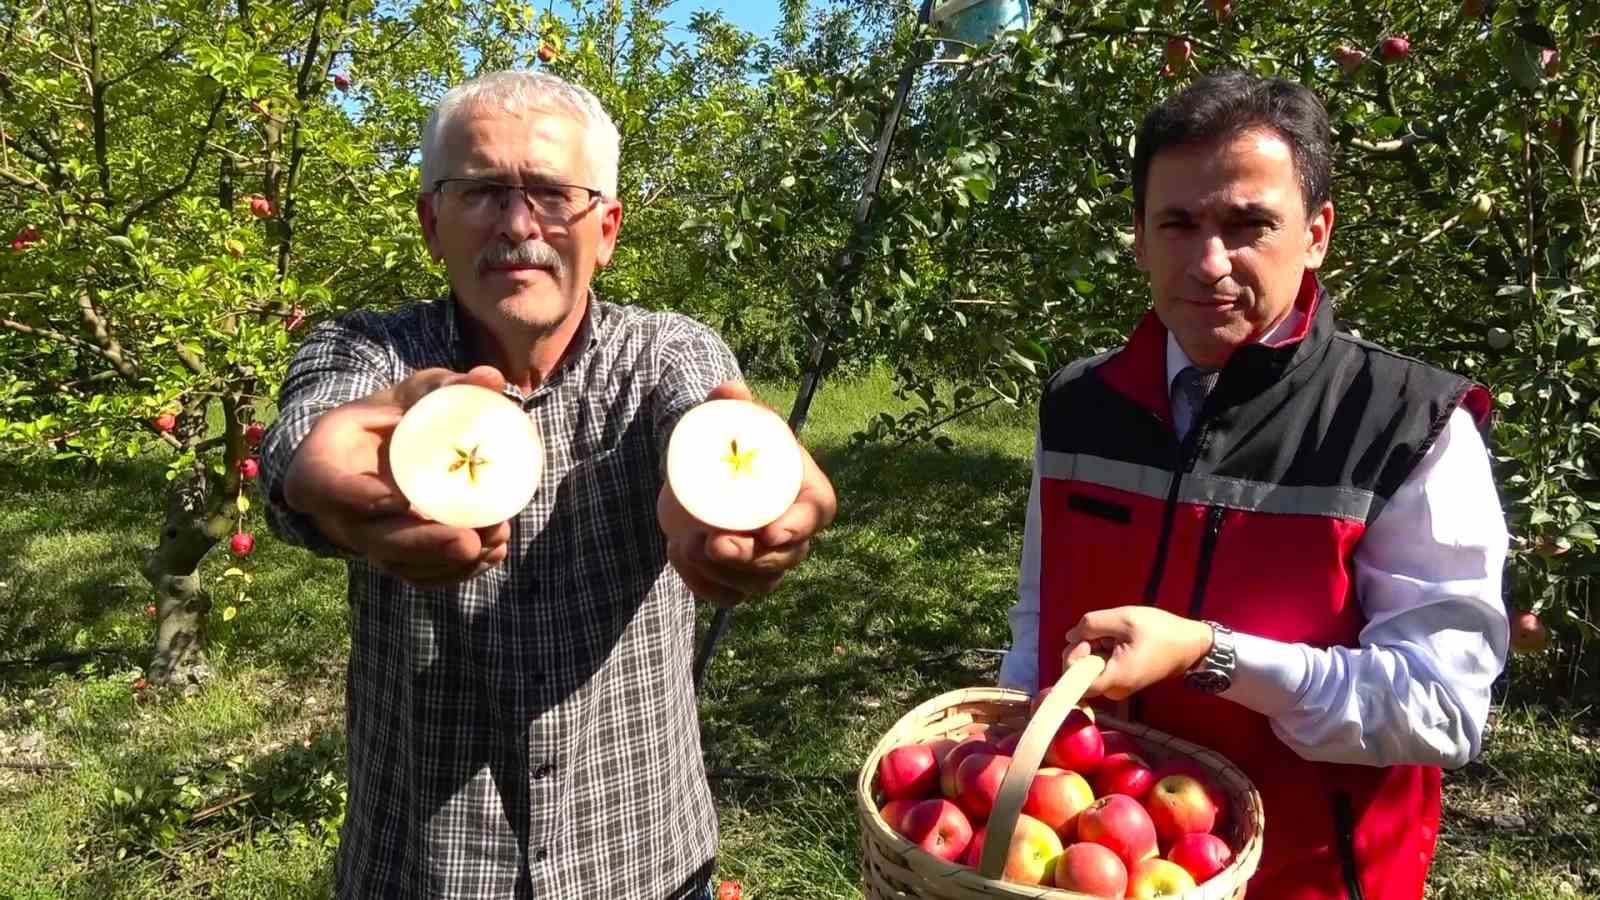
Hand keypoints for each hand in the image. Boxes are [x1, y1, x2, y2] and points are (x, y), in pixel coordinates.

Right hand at [283, 365, 513, 588]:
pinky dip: (457, 572)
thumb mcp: (409, 393)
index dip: (359, 497)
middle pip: (375, 540)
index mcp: (322, 467)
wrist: (376, 452)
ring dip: (450, 562)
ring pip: (402, 565)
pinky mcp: (393, 558)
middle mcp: (338, 514)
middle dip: (423, 544)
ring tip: (496, 540)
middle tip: (468, 538)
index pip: (329, 488)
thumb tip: (492, 378)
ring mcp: (366, 541)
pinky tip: (493, 554)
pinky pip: (420, 575)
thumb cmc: (390, 416)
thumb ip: (445, 385)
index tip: (398, 497)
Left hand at [657, 380, 837, 606]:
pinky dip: (702, 585)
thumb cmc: (729, 443)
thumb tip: (729, 390)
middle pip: (784, 559)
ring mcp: (767, 564)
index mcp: (807, 493)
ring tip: (685, 543)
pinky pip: (727, 597)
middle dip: (750, 560)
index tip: (769, 532)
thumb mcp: (730, 421)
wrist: (699, 472)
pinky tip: (680, 558)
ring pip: (755, 584)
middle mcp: (794, 535)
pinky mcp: (739, 581)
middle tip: (715, 542)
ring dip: (719, 572)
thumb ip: (731, 402)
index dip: (797, 528)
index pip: (815, 516)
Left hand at [1061, 606, 1214, 700]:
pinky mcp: (1121, 680)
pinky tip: (1119, 640)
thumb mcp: (1124, 618)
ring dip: (1095, 647)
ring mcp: (1118, 687)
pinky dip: (1103, 651)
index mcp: (1116, 679)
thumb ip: (1091, 625)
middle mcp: (1115, 690)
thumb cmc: (1161, 631)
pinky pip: (1100, 667)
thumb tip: (1070, 637)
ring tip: (1117, 634)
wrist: (1190, 645)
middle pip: (1078, 673)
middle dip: (1084, 648)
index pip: (1074, 682)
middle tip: (1105, 632)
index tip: (1088, 639)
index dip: (1073, 658)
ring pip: (1088, 668)